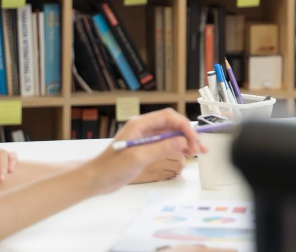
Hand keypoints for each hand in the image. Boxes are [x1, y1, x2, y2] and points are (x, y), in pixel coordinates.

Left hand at [90, 109, 204, 190]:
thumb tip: (183, 141)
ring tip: (197, 152)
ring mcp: (145, 138)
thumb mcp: (138, 157)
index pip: (169, 117)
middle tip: (199, 148)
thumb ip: (161, 148)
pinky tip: (185, 154)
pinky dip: (176, 148)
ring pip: (170, 134)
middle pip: (172, 124)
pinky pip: (165, 144)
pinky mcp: (145, 148)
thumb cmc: (112, 167)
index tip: (193, 140)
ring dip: (184, 141)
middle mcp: (144, 128)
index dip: (184, 126)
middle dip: (187, 134)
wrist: (96, 179)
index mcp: (140, 124)